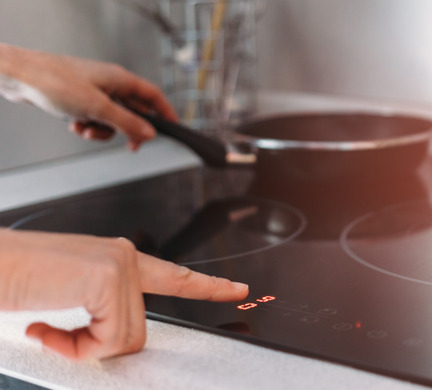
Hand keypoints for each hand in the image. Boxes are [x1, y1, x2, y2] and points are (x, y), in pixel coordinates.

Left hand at [0, 43, 176, 150]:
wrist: (19, 76)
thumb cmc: (54, 81)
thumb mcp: (97, 108)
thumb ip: (127, 123)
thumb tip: (149, 134)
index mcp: (119, 79)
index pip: (153, 96)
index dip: (165, 112)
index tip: (173, 127)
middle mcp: (109, 83)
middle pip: (132, 110)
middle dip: (127, 129)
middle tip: (130, 145)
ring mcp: (93, 91)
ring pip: (111, 118)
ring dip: (102, 130)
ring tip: (87, 129)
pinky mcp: (78, 98)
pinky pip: (93, 118)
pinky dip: (87, 126)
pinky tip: (74, 124)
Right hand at [0, 228, 248, 360]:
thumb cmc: (17, 278)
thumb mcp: (71, 294)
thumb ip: (102, 308)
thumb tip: (116, 338)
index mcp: (118, 259)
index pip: (173, 275)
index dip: (207, 286)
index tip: (237, 289)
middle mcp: (125, 257)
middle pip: (139, 329)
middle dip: (98, 345)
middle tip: (55, 333)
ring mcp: (121, 265)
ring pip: (124, 339)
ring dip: (81, 347)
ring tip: (46, 327)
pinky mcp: (109, 279)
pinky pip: (108, 339)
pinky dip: (73, 347)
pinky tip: (43, 325)